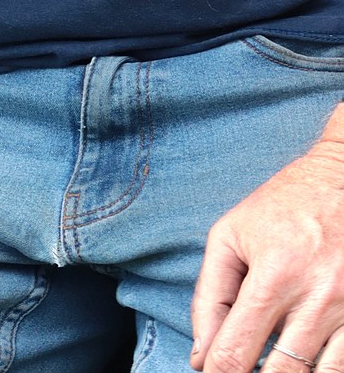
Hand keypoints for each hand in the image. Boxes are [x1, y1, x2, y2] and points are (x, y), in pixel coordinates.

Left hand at [192, 106, 343, 372]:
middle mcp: (317, 296)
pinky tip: (305, 358)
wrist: (342, 177)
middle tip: (242, 369)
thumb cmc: (280, 206)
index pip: (237, 351)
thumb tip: (201, 357)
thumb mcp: (231, 236)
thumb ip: (210, 296)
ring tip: (272, 362)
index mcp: (274, 274)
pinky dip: (324, 368)